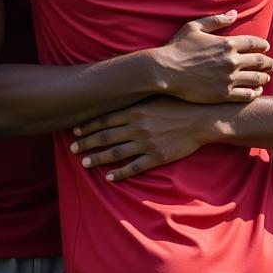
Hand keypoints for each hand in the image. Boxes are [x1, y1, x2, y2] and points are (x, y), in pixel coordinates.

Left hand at [71, 98, 211, 181]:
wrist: (200, 118)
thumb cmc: (177, 104)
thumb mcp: (154, 97)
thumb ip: (136, 100)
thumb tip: (120, 95)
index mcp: (135, 111)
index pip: (105, 119)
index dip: (89, 126)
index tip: (76, 131)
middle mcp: (137, 127)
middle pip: (106, 136)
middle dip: (87, 143)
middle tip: (72, 149)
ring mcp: (146, 143)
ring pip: (116, 153)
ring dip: (98, 159)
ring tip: (84, 164)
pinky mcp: (157, 157)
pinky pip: (134, 167)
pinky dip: (120, 173)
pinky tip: (109, 178)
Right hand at [153, 11, 272, 102]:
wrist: (166, 71)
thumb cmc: (178, 47)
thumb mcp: (195, 27)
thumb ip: (216, 20)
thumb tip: (234, 13)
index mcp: (227, 43)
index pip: (255, 43)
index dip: (263, 45)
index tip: (265, 47)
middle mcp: (232, 61)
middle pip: (260, 61)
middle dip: (268, 62)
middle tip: (271, 64)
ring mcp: (229, 79)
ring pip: (257, 79)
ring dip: (264, 77)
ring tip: (266, 77)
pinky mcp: (224, 94)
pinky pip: (247, 95)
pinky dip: (255, 93)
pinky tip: (256, 91)